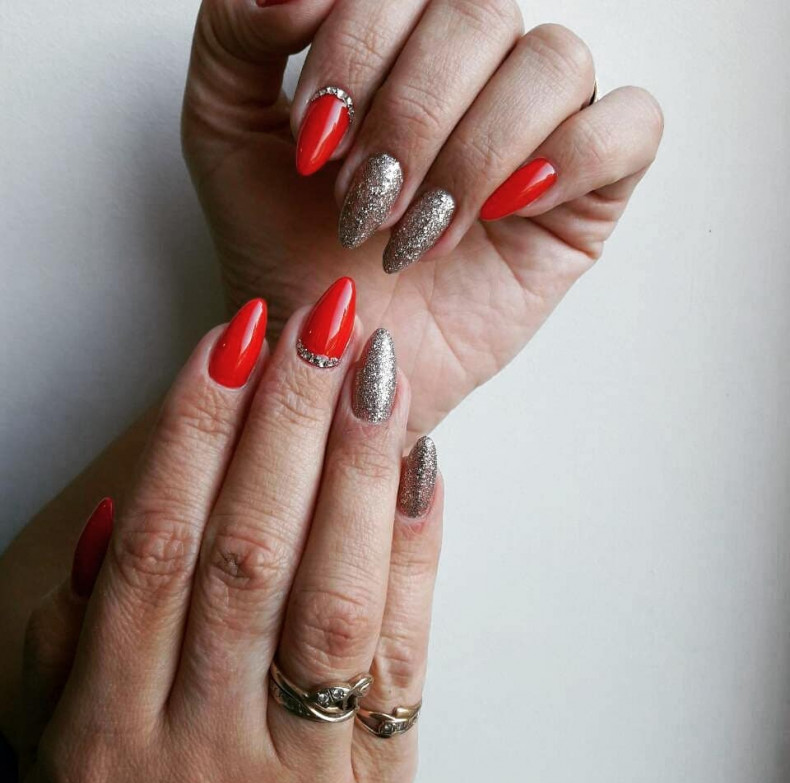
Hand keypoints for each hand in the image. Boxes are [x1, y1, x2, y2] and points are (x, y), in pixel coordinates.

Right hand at [21, 283, 441, 782]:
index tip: (235, 342)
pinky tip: (423, 469)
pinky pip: (402, 662)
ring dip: (354, 473)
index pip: (158, 546)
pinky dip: (417, 558)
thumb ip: (76, 640)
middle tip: (319, 325)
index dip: (195, 433)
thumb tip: (125, 511)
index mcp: (109, 729)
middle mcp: (200, 742)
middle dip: (284, 426)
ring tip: (376, 373)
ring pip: (329, 599)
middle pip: (247, 554)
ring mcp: (295, 768)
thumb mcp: (59, 748)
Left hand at [181, 0, 663, 436]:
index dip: (358, 48)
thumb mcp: (225, 131)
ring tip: (418, 232)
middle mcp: (471, 72)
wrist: (331, 349)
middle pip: (479, 15)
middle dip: (410, 118)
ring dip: (473, 153)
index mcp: (396, 42)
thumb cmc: (285, 248)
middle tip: (362, 204)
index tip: (314, 143)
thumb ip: (235, 32)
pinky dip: (570, 158)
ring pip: (553, 62)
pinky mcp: (586, 191)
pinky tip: (504, 210)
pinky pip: (630, 126)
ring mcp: (536, 127)